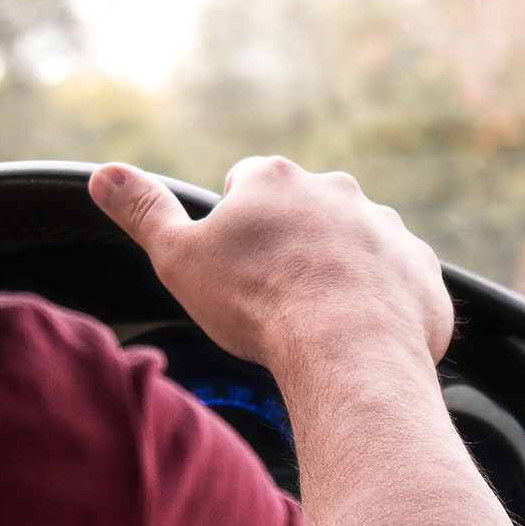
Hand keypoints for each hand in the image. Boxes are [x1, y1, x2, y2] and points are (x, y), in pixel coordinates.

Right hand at [89, 158, 452, 372]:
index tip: (235, 262)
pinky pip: (397, 280)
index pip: (245, 182)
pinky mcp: (420, 269)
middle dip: (291, 244)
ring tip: (319, 320)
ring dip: (339, 270)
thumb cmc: (256, 305)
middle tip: (275, 296)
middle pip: (304, 209)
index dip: (235, 223)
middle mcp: (336, 190)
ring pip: (354, 243)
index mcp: (275, 180)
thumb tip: (104, 175)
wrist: (348, 350)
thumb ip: (143, 212)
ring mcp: (385, 228)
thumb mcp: (178, 259)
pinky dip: (382, 302)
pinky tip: (361, 334)